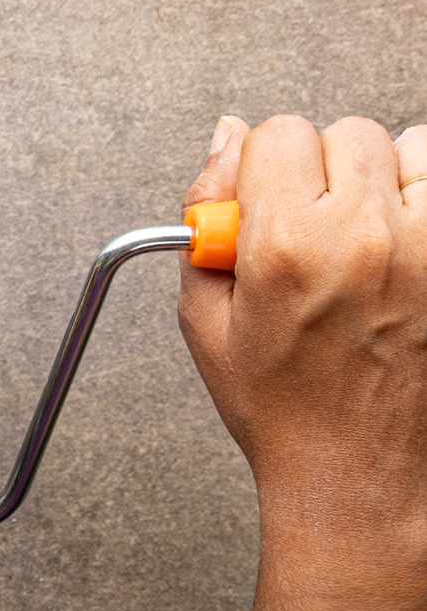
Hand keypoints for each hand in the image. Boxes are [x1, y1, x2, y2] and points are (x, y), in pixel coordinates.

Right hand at [180, 114, 426, 602]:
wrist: (360, 476)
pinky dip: (424, 206)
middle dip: (321, 172)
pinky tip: (402, 251)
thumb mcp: (206, 319)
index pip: (279, 133)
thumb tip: (226, 138)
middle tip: (312, 229)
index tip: (264, 204)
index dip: (262, 168)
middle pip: (345, 134)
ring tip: (366, 239)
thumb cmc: (285, 410)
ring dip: (384, 181)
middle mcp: (365, 238)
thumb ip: (207, 218)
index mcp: (288, 249)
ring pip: (410, 148)